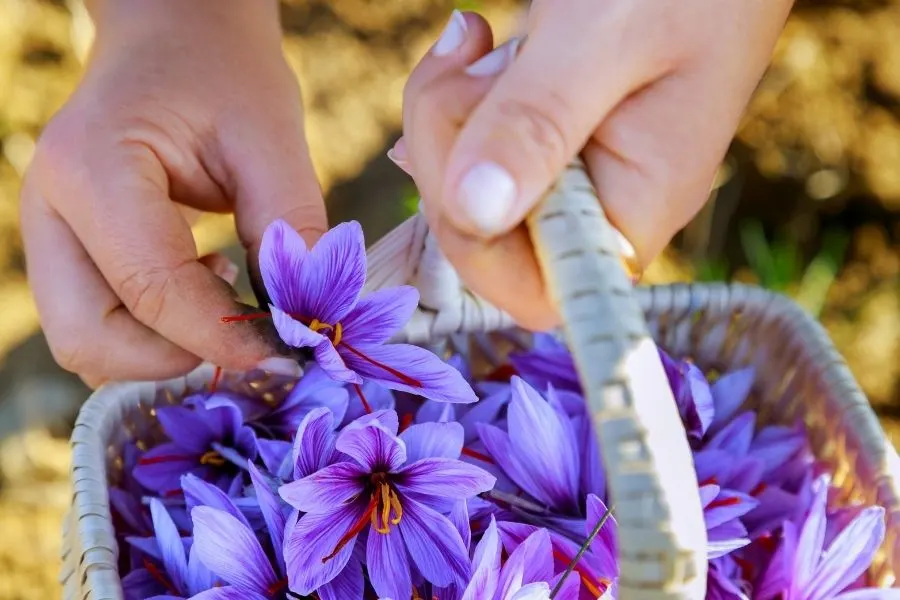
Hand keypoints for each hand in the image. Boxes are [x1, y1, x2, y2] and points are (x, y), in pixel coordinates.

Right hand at [20, 0, 322, 386]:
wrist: (175, 37)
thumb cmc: (224, 73)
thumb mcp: (273, 138)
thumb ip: (291, 229)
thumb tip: (309, 321)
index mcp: (93, 169)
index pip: (151, 290)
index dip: (223, 336)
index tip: (288, 353)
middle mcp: (49, 207)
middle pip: (90, 338)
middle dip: (177, 356)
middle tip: (249, 330)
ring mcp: (48, 231)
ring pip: (87, 341)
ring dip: (163, 348)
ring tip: (224, 292)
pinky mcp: (67, 247)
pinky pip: (99, 321)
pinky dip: (154, 331)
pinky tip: (203, 283)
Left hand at [398, 3, 792, 329]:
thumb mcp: (604, 36)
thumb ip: (540, 123)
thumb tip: (473, 213)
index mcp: (635, 208)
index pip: (536, 292)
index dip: (475, 243)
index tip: (466, 153)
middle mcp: (604, 206)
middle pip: (483, 235)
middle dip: (447, 150)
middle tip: (467, 61)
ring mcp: (576, 172)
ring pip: (466, 187)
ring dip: (447, 112)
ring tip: (478, 38)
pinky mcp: (552, 136)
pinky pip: (476, 147)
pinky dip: (457, 97)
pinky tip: (475, 43)